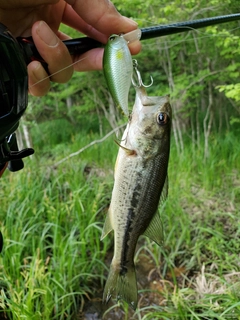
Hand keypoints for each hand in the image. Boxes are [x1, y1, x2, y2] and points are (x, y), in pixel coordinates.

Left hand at [0, 0, 140, 95]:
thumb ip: (95, 8)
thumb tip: (129, 28)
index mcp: (60, 4)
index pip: (95, 28)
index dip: (114, 40)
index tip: (133, 47)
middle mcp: (49, 26)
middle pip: (82, 56)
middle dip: (94, 59)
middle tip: (103, 59)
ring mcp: (33, 48)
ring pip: (62, 73)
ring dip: (57, 59)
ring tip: (38, 34)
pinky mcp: (18, 64)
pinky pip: (39, 84)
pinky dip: (40, 78)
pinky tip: (30, 63)